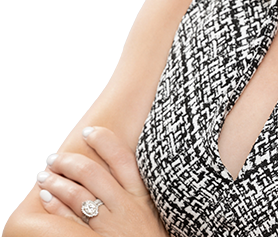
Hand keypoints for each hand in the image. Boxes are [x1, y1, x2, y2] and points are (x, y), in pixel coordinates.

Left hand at [36, 126, 166, 235]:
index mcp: (142, 196)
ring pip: (79, 195)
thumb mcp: (152, 214)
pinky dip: (56, 207)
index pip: (123, 159)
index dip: (105, 141)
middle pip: (94, 174)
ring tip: (44, 175)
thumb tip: (117, 175)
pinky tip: (46, 198)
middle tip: (55, 157)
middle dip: (71, 163)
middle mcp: (126, 207)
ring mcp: (110, 226)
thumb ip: (137, 195)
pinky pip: (71, 222)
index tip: (89, 131)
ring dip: (57, 182)